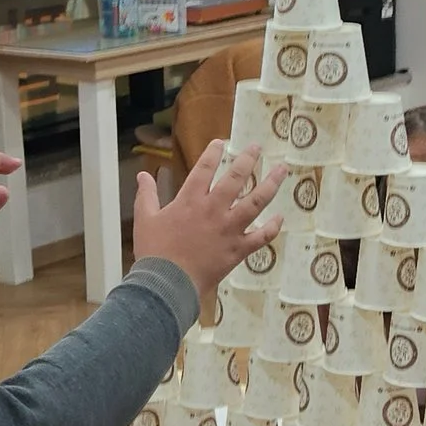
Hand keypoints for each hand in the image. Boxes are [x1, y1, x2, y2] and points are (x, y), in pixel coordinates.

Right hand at [135, 140, 286, 305]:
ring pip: (256, 202)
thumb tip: (143, 175)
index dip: (213, 153)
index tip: (221, 142)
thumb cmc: (154, 252)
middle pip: (236, 178)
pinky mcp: (238, 249)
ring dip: (271, 184)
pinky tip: (280, 217)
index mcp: (190, 200)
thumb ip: (146, 195)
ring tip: (282, 170)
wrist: (167, 284)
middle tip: (257, 147)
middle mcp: (213, 209)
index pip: (204, 168)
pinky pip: (261, 237)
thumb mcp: (145, 219)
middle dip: (248, 159)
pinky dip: (272, 227)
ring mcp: (229, 229)